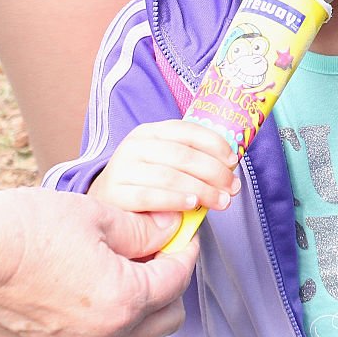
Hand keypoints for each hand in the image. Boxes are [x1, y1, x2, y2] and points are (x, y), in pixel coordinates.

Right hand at [0, 188, 197, 336]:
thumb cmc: (27, 226)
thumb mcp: (96, 216)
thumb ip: (142, 228)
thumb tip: (171, 227)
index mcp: (122, 300)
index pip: (177, 280)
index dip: (186, 249)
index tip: (184, 231)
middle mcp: (102, 336)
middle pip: (165, 318)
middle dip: (171, 283)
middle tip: (160, 250)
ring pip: (132, 335)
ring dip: (142, 305)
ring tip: (127, 266)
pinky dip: (108, 317)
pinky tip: (93, 283)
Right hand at [91, 120, 240, 212]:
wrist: (105, 202)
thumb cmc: (144, 182)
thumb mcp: (163, 162)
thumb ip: (189, 160)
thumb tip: (229, 167)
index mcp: (149, 132)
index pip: (187, 130)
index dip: (214, 144)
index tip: (233, 160)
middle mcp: (134, 146)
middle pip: (182, 156)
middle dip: (214, 172)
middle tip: (232, 188)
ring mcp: (122, 169)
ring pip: (170, 176)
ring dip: (202, 190)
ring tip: (220, 201)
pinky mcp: (115, 194)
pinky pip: (151, 196)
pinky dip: (176, 200)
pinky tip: (193, 206)